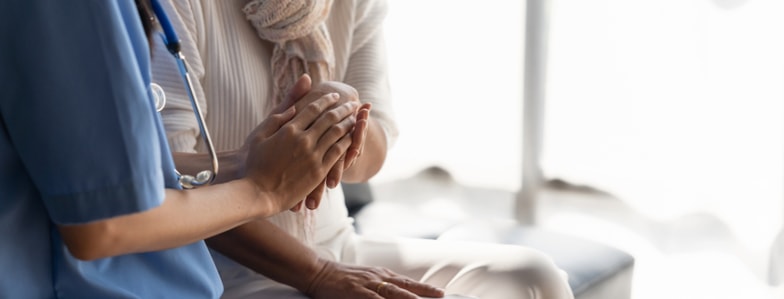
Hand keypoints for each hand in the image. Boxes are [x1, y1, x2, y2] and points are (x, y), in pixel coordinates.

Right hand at [242, 84, 358, 213]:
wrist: (258, 193)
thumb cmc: (253, 163)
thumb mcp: (260, 134)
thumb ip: (277, 118)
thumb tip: (295, 106)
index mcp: (289, 129)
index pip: (313, 108)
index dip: (326, 99)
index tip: (335, 95)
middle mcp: (303, 140)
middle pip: (329, 118)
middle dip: (343, 108)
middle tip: (352, 102)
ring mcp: (313, 156)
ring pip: (337, 133)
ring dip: (349, 122)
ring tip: (356, 116)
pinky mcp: (318, 171)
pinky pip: (338, 152)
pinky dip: (348, 141)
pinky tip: (353, 137)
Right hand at [305, 260, 444, 298]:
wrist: (318, 271)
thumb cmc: (342, 278)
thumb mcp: (365, 279)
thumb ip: (382, 286)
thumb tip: (398, 293)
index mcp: (382, 275)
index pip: (408, 283)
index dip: (425, 288)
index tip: (441, 293)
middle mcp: (378, 277)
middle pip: (406, 287)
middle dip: (425, 294)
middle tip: (441, 297)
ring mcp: (368, 284)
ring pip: (394, 293)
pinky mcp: (356, 292)